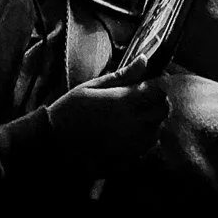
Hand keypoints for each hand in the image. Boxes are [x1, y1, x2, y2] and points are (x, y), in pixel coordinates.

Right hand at [48, 60, 169, 172]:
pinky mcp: (127, 159)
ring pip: (157, 130)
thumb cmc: (70, 110)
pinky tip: (130, 134)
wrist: (54, 142)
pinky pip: (147, 148)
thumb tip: (144, 59)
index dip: (156, 87)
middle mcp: (133, 123)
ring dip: (152, 122)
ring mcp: (132, 143)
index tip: (146, 86)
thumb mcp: (93, 86)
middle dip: (157, 104)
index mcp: (124, 101)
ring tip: (135, 117)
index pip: (158, 92)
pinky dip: (145, 139)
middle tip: (143, 101)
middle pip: (162, 111)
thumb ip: (122, 75)